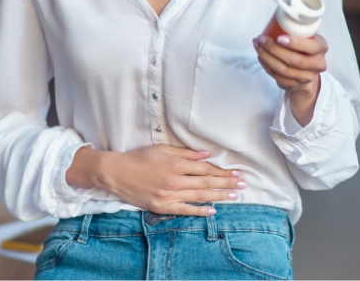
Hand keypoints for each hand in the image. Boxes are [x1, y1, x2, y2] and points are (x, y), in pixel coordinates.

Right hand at [66, 144, 246, 215]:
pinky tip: (213, 210)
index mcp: (176, 164)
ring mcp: (169, 195)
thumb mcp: (162, 149)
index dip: (222, 171)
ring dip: (219, 196)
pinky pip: (185, 209)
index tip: (236, 173)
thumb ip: (186, 153)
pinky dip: (199, 211)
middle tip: (243, 185)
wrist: (116, 173)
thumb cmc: (138, 158)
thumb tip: (207, 154)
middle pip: (207, 182)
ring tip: (235, 196)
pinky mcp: (162, 206)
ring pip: (199, 195)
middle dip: (227, 184)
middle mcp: (175, 180)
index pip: (205, 169)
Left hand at [253, 34, 328, 125]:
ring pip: (283, 69)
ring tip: (257, 45)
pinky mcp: (294, 85)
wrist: (306, 70)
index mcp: (321, 48)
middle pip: (294, 60)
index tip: (279, 37)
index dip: (295, 43)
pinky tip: (260, 56)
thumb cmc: (303, 48)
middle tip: (261, 38)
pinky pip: (276, 76)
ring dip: (266, 56)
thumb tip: (280, 13)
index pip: (311, 47)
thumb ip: (299, 28)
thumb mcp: (307, 36)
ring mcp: (306, 77)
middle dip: (274, 49)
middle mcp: (317, 64)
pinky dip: (266, 65)